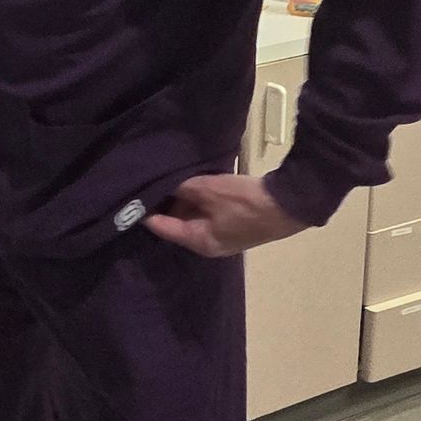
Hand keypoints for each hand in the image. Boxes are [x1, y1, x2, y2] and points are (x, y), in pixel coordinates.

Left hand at [145, 173, 303, 259]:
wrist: (290, 204)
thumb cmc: (245, 202)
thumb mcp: (209, 190)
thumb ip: (182, 188)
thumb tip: (164, 185)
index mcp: (199, 242)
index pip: (163, 228)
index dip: (146, 212)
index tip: (129, 198)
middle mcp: (208, 244)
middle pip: (178, 222)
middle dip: (167, 202)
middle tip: (152, 180)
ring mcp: (223, 235)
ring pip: (194, 215)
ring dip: (185, 199)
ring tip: (171, 177)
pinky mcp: (235, 223)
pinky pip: (209, 211)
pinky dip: (200, 199)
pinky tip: (195, 181)